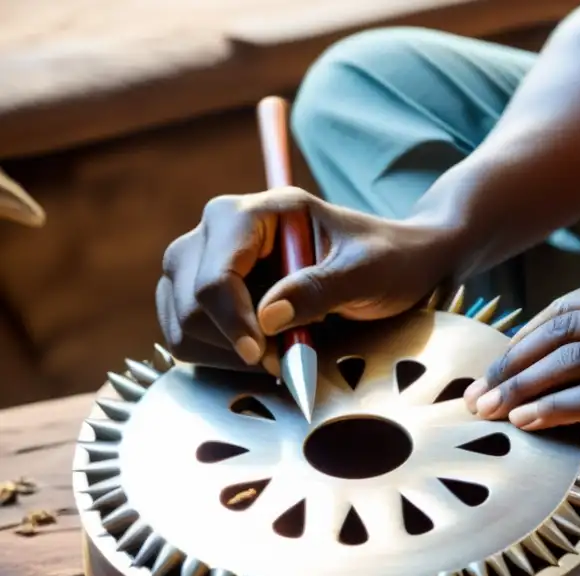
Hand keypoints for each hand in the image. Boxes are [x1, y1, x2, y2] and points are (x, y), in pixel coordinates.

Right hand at [157, 187, 457, 371]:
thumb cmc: (388, 258)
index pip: (216, 272)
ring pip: (180, 318)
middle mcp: (222, 229)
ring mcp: (208, 260)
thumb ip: (320, 290)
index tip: (263, 355)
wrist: (398, 261)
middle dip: (231, 339)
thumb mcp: (367, 272)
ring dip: (224, 352)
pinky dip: (217, 355)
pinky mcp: (208, 291)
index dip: (232, 320)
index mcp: (258, 212)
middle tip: (285, 357)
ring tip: (280, 353)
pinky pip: (186, 331)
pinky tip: (261, 354)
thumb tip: (266, 318)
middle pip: (188, 297)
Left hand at [463, 283, 579, 491]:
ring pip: (574, 359)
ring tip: (490, 410)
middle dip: (513, 360)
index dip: (528, 332)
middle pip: (565, 327)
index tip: (499, 363)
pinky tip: (527, 421)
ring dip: (521, 386)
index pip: (575, 303)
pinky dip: (552, 408)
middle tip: (480, 390)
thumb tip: (557, 358)